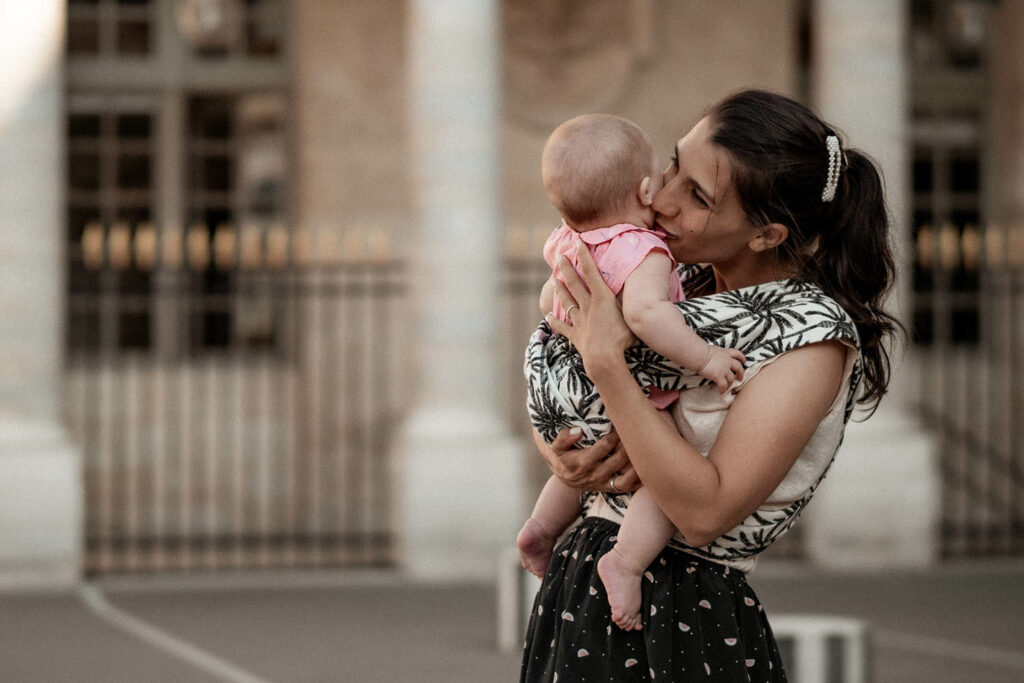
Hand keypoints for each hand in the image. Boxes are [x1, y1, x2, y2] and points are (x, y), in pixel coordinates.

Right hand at [533, 428, 639, 492]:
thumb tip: (578, 431)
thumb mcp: (556, 446)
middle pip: (618, 460)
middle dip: (628, 444)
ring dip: (636, 461)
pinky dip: (639, 478)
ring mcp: (604, 484)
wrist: (564, 474)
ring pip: (627, 477)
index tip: (619, 423)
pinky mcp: (611, 488)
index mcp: (581, 463)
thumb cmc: (563, 455)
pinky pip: (629, 487)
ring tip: (641, 446)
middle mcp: (594, 476)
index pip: (604, 447)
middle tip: (634, 431)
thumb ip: (564, 438)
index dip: (614, 434)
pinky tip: (644, 464)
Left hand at [545, 239, 635, 372]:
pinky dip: (555, 322)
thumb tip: (637, 290)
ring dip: (560, 290)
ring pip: (567, 302)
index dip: (584, 256)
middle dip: (566, 269)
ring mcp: (580, 321)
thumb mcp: (630, 316)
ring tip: (554, 281)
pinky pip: (563, 327)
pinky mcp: (575, 335)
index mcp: (602, 298)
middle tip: (559, 257)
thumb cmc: (622, 338)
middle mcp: (588, 306)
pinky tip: (547, 317)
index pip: (591, 272)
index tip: (577, 242)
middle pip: (574, 283)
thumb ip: (629, 302)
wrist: (604, 359)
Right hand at [697, 345, 746, 392]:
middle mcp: (727, 361)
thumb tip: (711, 357)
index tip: (744, 361)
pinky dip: (723, 389)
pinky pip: (723, 385)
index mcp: (725, 353)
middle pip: (738, 368)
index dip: (741, 357)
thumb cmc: (701, 351)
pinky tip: (721, 392)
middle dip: (741, 374)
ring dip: (730, 384)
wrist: (700, 355)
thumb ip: (716, 354)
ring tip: (727, 387)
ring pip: (731, 378)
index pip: (737, 354)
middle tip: (740, 378)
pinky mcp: (719, 376)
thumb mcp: (712, 350)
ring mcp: (724, 369)